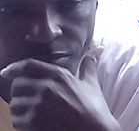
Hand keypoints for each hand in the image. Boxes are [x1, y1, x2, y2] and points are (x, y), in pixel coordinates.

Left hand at [0, 48, 117, 130]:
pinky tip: (32, 123)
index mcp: (59, 76)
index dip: (15, 67)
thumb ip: (88, 67)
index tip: (6, 72)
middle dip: (20, 92)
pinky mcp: (33, 122)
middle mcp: (46, 88)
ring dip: (19, 109)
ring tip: (30, 113)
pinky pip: (17, 120)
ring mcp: (38, 105)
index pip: (29, 66)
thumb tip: (95, 51)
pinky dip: (22, 123)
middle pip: (17, 85)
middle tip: (27, 99)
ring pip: (15, 104)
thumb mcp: (91, 85)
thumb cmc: (93, 109)